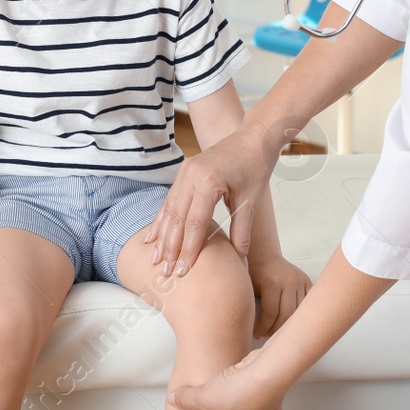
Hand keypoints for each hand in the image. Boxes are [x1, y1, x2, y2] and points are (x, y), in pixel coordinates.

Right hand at [144, 125, 275, 275]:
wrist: (253, 137)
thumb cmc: (255, 167)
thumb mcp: (251, 201)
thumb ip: (242, 233)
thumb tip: (239, 264)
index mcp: (209, 182)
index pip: (195, 224)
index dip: (188, 250)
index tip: (183, 271)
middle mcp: (192, 175)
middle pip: (177, 218)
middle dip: (170, 248)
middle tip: (165, 272)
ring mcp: (185, 171)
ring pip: (169, 209)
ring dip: (162, 236)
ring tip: (155, 259)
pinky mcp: (184, 171)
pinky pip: (170, 199)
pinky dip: (162, 219)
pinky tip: (153, 235)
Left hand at [248, 255, 310, 338]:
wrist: (266, 256)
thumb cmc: (254, 274)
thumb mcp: (249, 288)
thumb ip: (253, 308)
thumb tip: (256, 333)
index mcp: (272, 282)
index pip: (271, 314)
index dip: (263, 328)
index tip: (257, 335)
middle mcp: (289, 281)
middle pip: (286, 315)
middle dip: (275, 330)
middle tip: (266, 335)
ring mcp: (300, 281)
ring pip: (298, 312)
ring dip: (287, 325)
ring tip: (276, 330)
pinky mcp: (307, 282)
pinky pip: (306, 305)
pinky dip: (298, 315)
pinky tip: (288, 321)